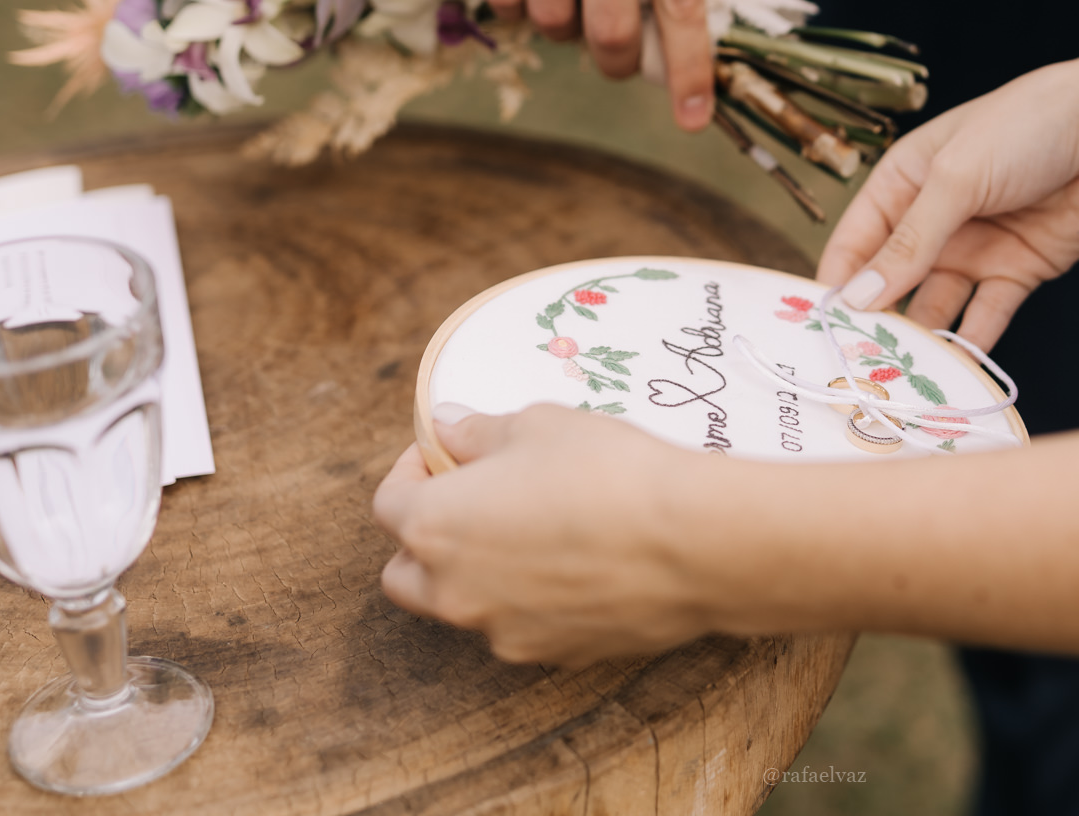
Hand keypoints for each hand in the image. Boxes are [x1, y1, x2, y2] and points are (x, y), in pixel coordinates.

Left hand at [373, 404, 711, 665]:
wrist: (692, 543)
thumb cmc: (608, 471)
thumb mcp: (538, 424)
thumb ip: (478, 431)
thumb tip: (448, 429)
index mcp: (434, 528)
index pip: (387, 503)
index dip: (412, 469)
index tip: (445, 451)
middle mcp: (455, 593)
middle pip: (404, 574)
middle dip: (426, 538)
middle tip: (474, 499)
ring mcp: (504, 632)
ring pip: (465, 605)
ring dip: (479, 572)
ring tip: (536, 529)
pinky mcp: (555, 655)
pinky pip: (523, 625)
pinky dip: (532, 599)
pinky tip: (580, 562)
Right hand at [817, 58, 1078, 347]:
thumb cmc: (1027, 127)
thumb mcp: (955, 179)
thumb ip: (909, 242)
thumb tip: (859, 297)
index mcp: (903, 182)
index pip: (855, 243)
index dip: (836, 285)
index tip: (818, 331)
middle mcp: (933, 221)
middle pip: (892, 284)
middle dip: (876, 323)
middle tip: (857, 369)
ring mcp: (974, 249)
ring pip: (935, 306)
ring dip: (921, 341)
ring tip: (903, 382)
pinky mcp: (1017, 272)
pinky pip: (986, 316)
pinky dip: (971, 345)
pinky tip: (955, 376)